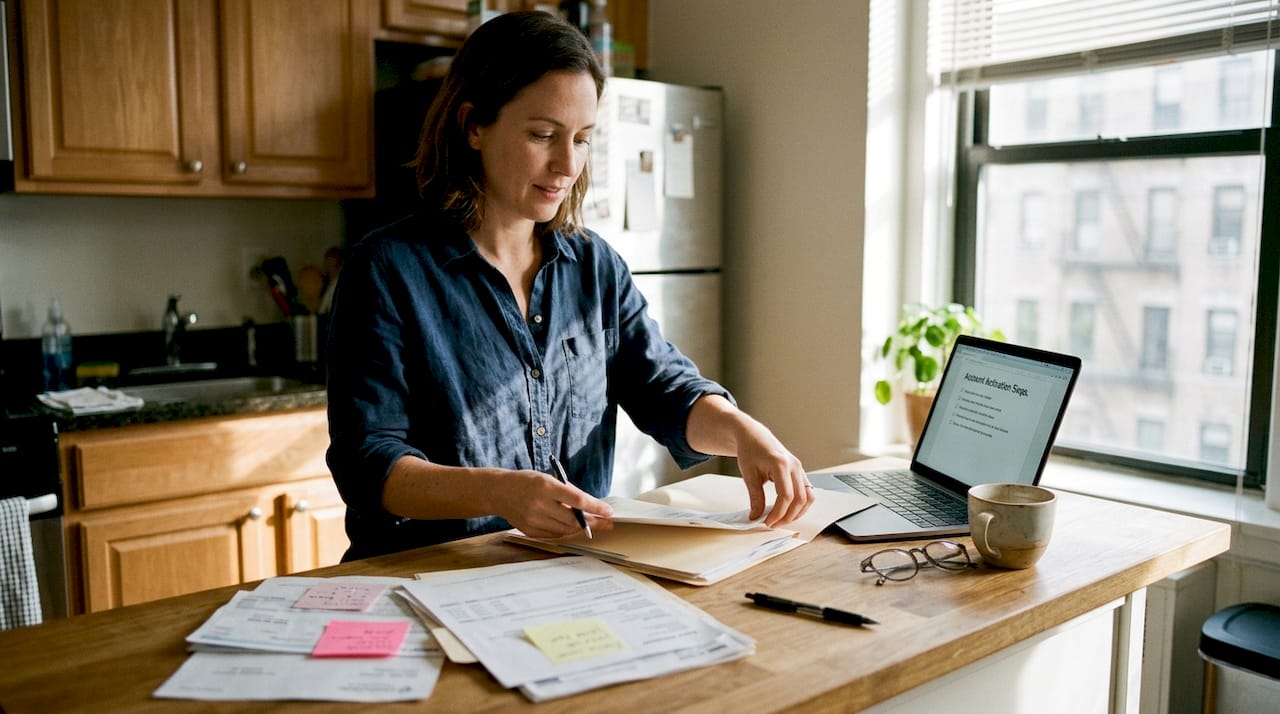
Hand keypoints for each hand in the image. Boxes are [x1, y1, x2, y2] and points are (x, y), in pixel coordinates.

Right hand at [495, 469, 613, 538]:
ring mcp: (533, 519)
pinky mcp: (529, 531)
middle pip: (573, 519)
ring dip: (581, 528)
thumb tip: (590, 507)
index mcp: (546, 486)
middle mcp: (539, 504)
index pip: (577, 500)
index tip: (608, 512)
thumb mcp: (548, 479)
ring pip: (565, 530)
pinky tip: (572, 527)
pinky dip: (565, 532)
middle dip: (593, 522)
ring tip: (592, 524)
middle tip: (606, 523)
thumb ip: (568, 492)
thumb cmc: (527, 482)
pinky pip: (554, 535)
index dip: (596, 508)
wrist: (499, 492)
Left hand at [736, 425, 811, 527]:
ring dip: (798, 512)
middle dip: (788, 516)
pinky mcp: (800, 472)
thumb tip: (756, 516)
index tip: (768, 522)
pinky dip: (800, 504)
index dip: (778, 513)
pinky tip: (788, 511)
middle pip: (800, 499)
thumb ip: (755, 497)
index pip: (786, 495)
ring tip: (782, 520)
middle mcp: (795, 466)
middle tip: (774, 524)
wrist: (755, 436)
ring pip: (808, 497)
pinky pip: (807, 492)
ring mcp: (799, 469)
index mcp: (781, 464)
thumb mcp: (749, 475)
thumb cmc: (751, 450)